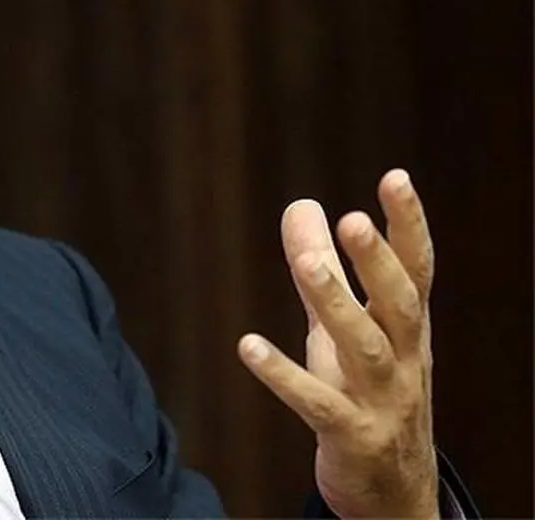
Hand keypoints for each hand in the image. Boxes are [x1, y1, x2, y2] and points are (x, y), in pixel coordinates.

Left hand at [238, 169, 439, 518]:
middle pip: (400, 305)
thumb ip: (326, 268)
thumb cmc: (367, 392)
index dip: (410, 225)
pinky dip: (283, 375)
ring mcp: (382, 401)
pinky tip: (248, 346)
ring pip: (364, 349)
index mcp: (407, 329)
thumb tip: (301, 204)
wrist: (394, 494)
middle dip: (378, 262)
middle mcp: (404, 361)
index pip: (417, 271)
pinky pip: (317, 404)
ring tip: (308, 263)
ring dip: (336, 305)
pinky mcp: (351, 437)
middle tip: (352, 219)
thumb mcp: (346, 327)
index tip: (395, 177)